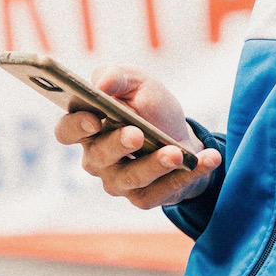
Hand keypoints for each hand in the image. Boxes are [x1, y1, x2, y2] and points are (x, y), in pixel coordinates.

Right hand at [55, 65, 221, 210]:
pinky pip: (163, 191)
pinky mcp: (144, 198)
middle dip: (119, 144)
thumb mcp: (137, 83)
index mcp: (88, 128)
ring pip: (132, 178)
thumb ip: (116, 77)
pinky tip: (209, 159)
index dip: (76, 126)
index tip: (94, 118)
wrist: (180, 135)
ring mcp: (118, 182)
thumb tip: (101, 84)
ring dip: (155, 165)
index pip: (66, 131)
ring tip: (177, 153)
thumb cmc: (150, 108)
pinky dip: (188, 175)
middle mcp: (97, 159)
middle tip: (137, 134)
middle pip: (99, 156)